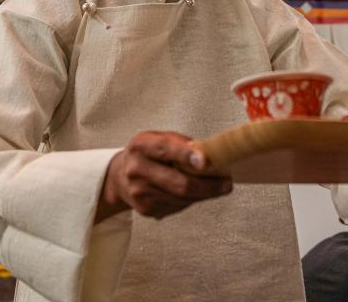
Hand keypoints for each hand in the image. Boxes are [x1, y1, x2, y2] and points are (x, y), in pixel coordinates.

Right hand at [96, 131, 232, 221]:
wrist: (121, 176)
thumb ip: (182, 144)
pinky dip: (192, 200)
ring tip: (218, 187)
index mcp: (141, 145)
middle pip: (179, 183)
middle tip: (226, 184)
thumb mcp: (161, 138)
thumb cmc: (149, 153)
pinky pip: (178, 206)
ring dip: (204, 194)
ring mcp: (140, 192)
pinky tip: (195, 193)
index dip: (186, 154)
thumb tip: (210, 155)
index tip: (204, 161)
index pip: (165, 149)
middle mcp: (137, 169)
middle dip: (208, 185)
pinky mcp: (145, 209)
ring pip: (182, 198)